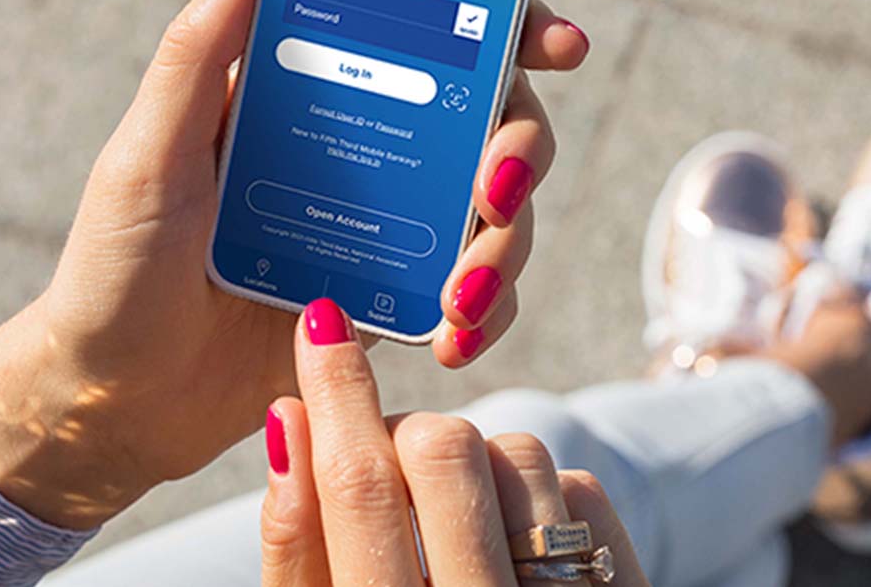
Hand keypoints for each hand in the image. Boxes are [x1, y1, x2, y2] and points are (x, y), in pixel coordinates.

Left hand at [0, 0, 588, 527]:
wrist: (116, 399)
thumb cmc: (115, 266)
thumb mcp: (147, 155)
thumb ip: (196, 56)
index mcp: (308, 94)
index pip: (420, 36)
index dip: (502, 26)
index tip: (552, 39)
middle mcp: (359, 149)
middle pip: (484, 122)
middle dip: (521, 147)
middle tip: (500, 187)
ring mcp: (381, 225)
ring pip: (492, 213)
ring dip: (506, 246)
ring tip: (461, 296)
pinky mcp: (387, 297)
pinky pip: (468, 295)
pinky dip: (480, 314)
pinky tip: (450, 338)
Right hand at [261, 298, 649, 586]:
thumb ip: (298, 548)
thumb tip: (287, 421)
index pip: (360, 485)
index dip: (334, 389)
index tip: (320, 322)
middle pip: (443, 448)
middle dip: (404, 435)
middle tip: (392, 475)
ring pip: (518, 449)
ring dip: (474, 464)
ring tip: (459, 529)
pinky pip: (583, 487)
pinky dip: (539, 495)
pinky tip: (515, 547)